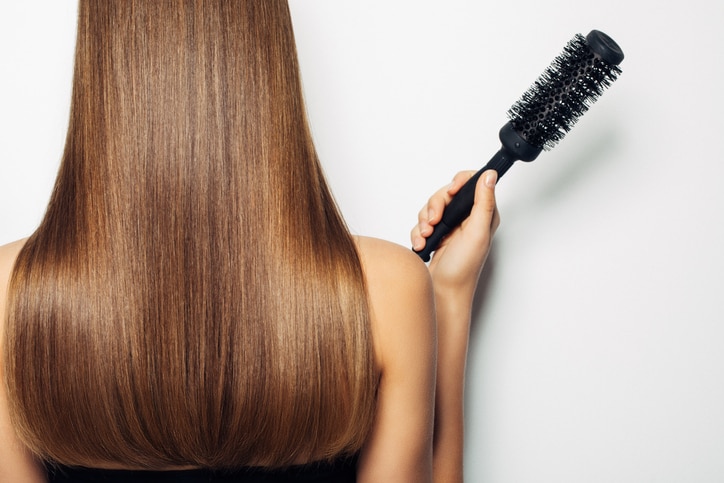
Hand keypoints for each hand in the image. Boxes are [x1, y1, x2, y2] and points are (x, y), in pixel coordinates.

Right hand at [411, 170, 499, 302]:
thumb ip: (484, 203)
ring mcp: (451, 226)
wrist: (443, 292)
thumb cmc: (463, 269)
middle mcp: (467, 218)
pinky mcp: (437, 234)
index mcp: (483, 214)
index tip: (451, 192)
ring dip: (425, 221)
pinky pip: (421, 222)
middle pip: (446, 193)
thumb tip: (491, 175)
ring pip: (431, 207)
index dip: (459, 182)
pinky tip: (423, 244)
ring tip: (428, 236)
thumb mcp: (477, 233)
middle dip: (435, 206)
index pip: (472, 182)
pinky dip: (419, 232)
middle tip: (435, 221)